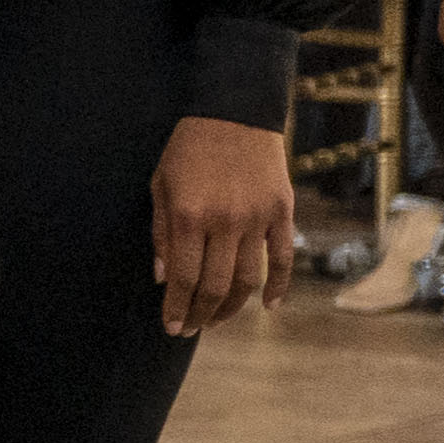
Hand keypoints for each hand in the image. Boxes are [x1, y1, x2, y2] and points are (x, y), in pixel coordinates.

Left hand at [151, 115, 298, 335]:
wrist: (236, 113)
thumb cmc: (189, 150)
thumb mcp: (160, 186)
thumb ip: (161, 235)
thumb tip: (164, 279)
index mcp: (189, 217)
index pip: (183, 279)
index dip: (177, 308)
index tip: (172, 327)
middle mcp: (225, 222)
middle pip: (215, 285)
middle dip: (201, 315)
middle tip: (191, 329)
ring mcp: (257, 218)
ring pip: (248, 279)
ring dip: (233, 307)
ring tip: (218, 320)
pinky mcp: (283, 211)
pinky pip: (283, 258)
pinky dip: (278, 286)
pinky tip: (268, 306)